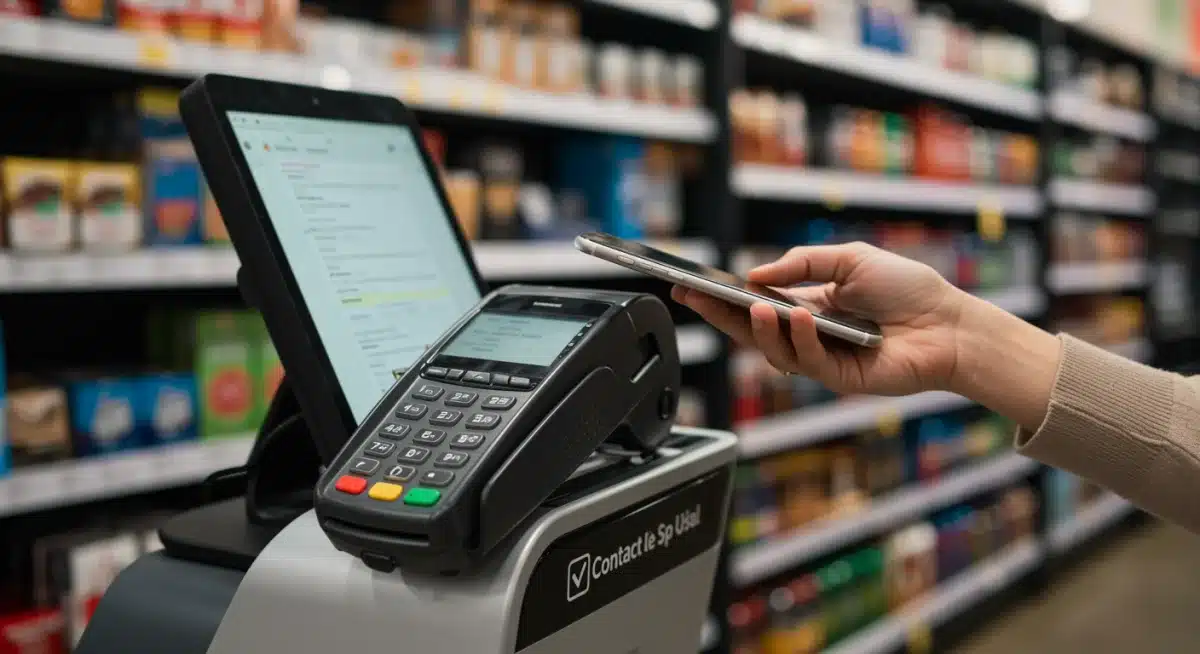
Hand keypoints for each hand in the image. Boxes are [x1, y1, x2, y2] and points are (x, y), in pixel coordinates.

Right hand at [672, 242, 969, 396]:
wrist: (949, 324)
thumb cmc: (907, 290)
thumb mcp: (850, 258)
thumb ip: (803, 263)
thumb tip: (757, 274)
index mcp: (808, 305)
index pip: (755, 302)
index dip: (723, 296)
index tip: (690, 284)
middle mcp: (808, 334)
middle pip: (752, 329)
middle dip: (719, 314)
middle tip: (693, 297)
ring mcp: (821, 358)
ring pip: (774, 350)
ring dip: (760, 329)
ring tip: (755, 305)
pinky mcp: (839, 378)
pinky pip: (809, 361)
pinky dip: (800, 339)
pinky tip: (800, 317)